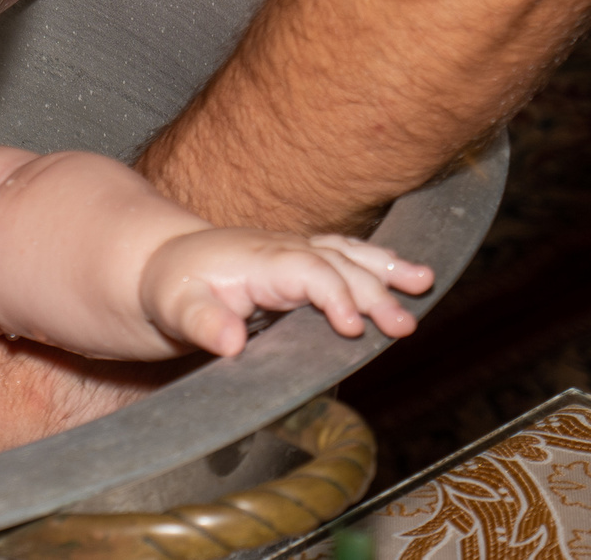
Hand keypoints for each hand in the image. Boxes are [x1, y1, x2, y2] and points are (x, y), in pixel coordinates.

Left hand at [142, 229, 432, 357]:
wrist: (166, 263)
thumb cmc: (173, 288)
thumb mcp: (175, 308)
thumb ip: (201, 324)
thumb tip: (230, 341)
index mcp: (257, 259)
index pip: (305, 270)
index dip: (332, 296)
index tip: (352, 329)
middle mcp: (282, 249)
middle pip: (335, 264)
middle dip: (372, 292)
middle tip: (402, 326)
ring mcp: (295, 251)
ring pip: (347, 254)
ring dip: (386, 270)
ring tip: (424, 283)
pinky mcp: (303, 262)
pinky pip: (346, 256)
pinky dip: (378, 263)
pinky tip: (410, 276)